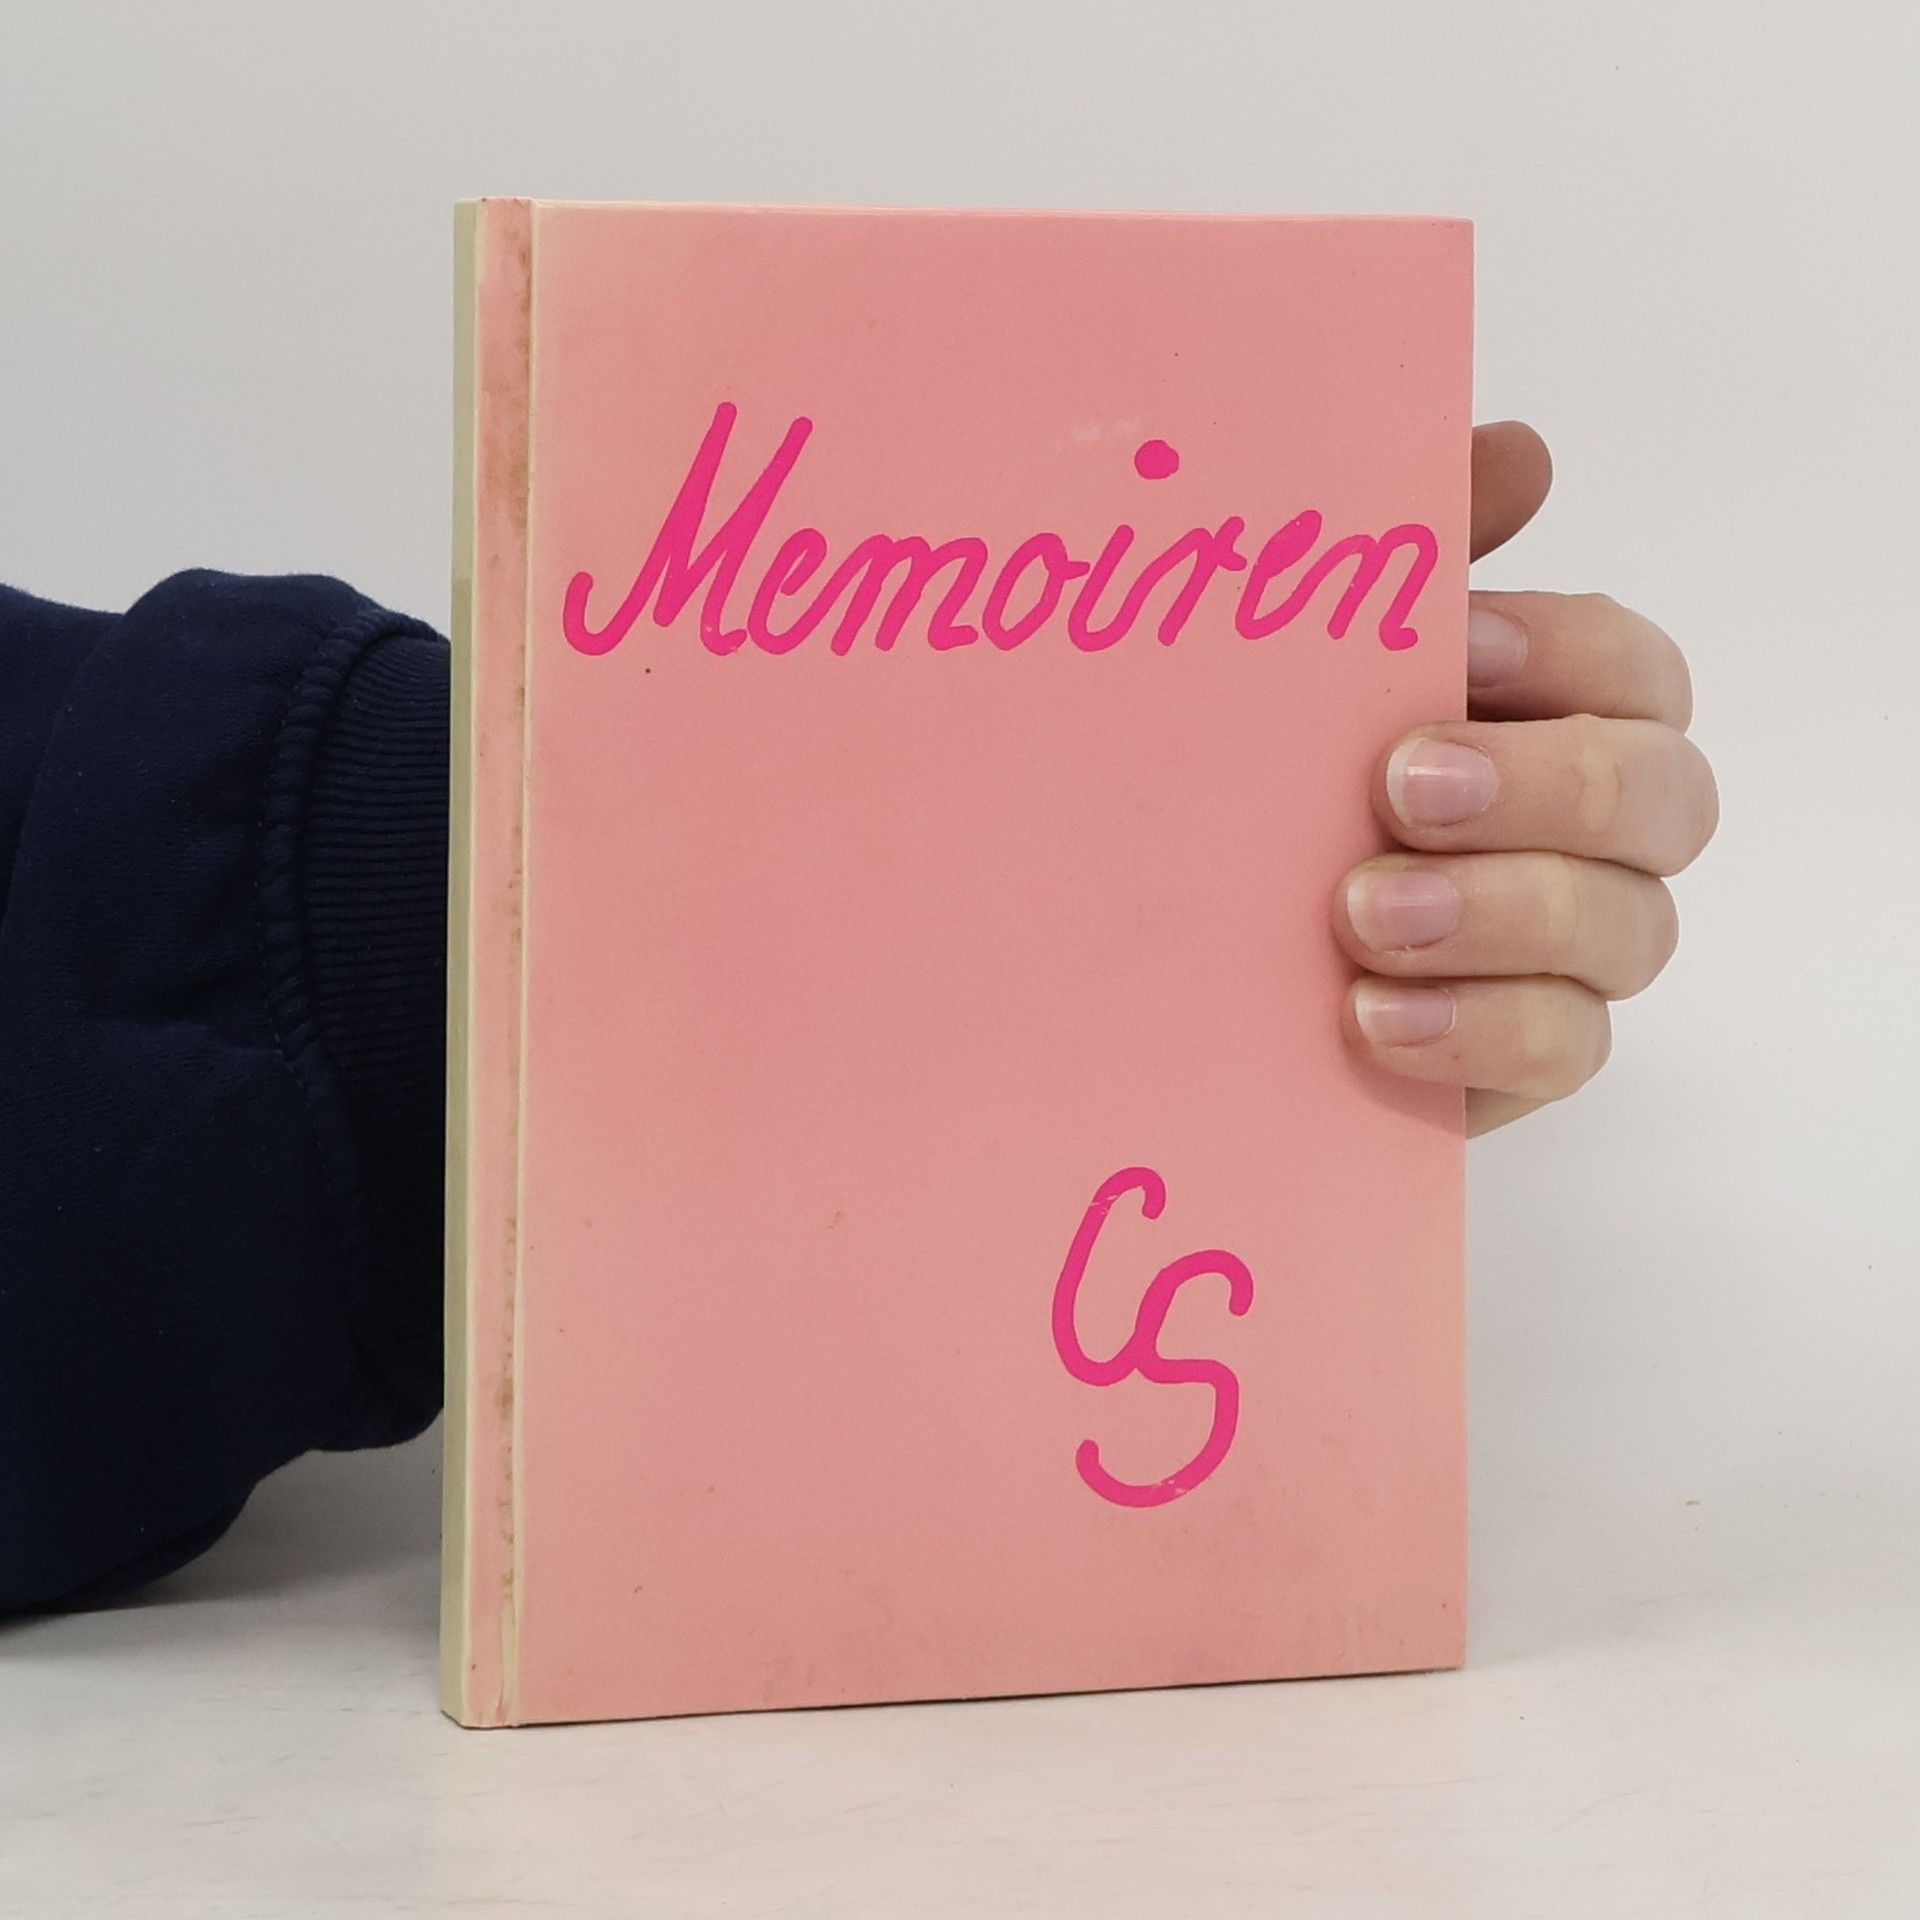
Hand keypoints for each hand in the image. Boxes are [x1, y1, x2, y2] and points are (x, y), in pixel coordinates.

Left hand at [1334, 423, 1718, 1135]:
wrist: (1194, 957)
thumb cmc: (1277, 783)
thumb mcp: (1314, 664)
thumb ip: (1414, 561)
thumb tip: (1518, 453)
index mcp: (1559, 717)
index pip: (1631, 667)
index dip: (1564, 652)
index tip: (1453, 645)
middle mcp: (1593, 831)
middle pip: (1660, 796)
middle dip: (1542, 785)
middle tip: (1401, 786)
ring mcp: (1569, 949)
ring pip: (1627, 929)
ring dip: (1500, 913)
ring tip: (1365, 915)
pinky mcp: (1525, 1051)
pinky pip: (1564, 1045)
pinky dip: (1476, 1028)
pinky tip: (1370, 1015)